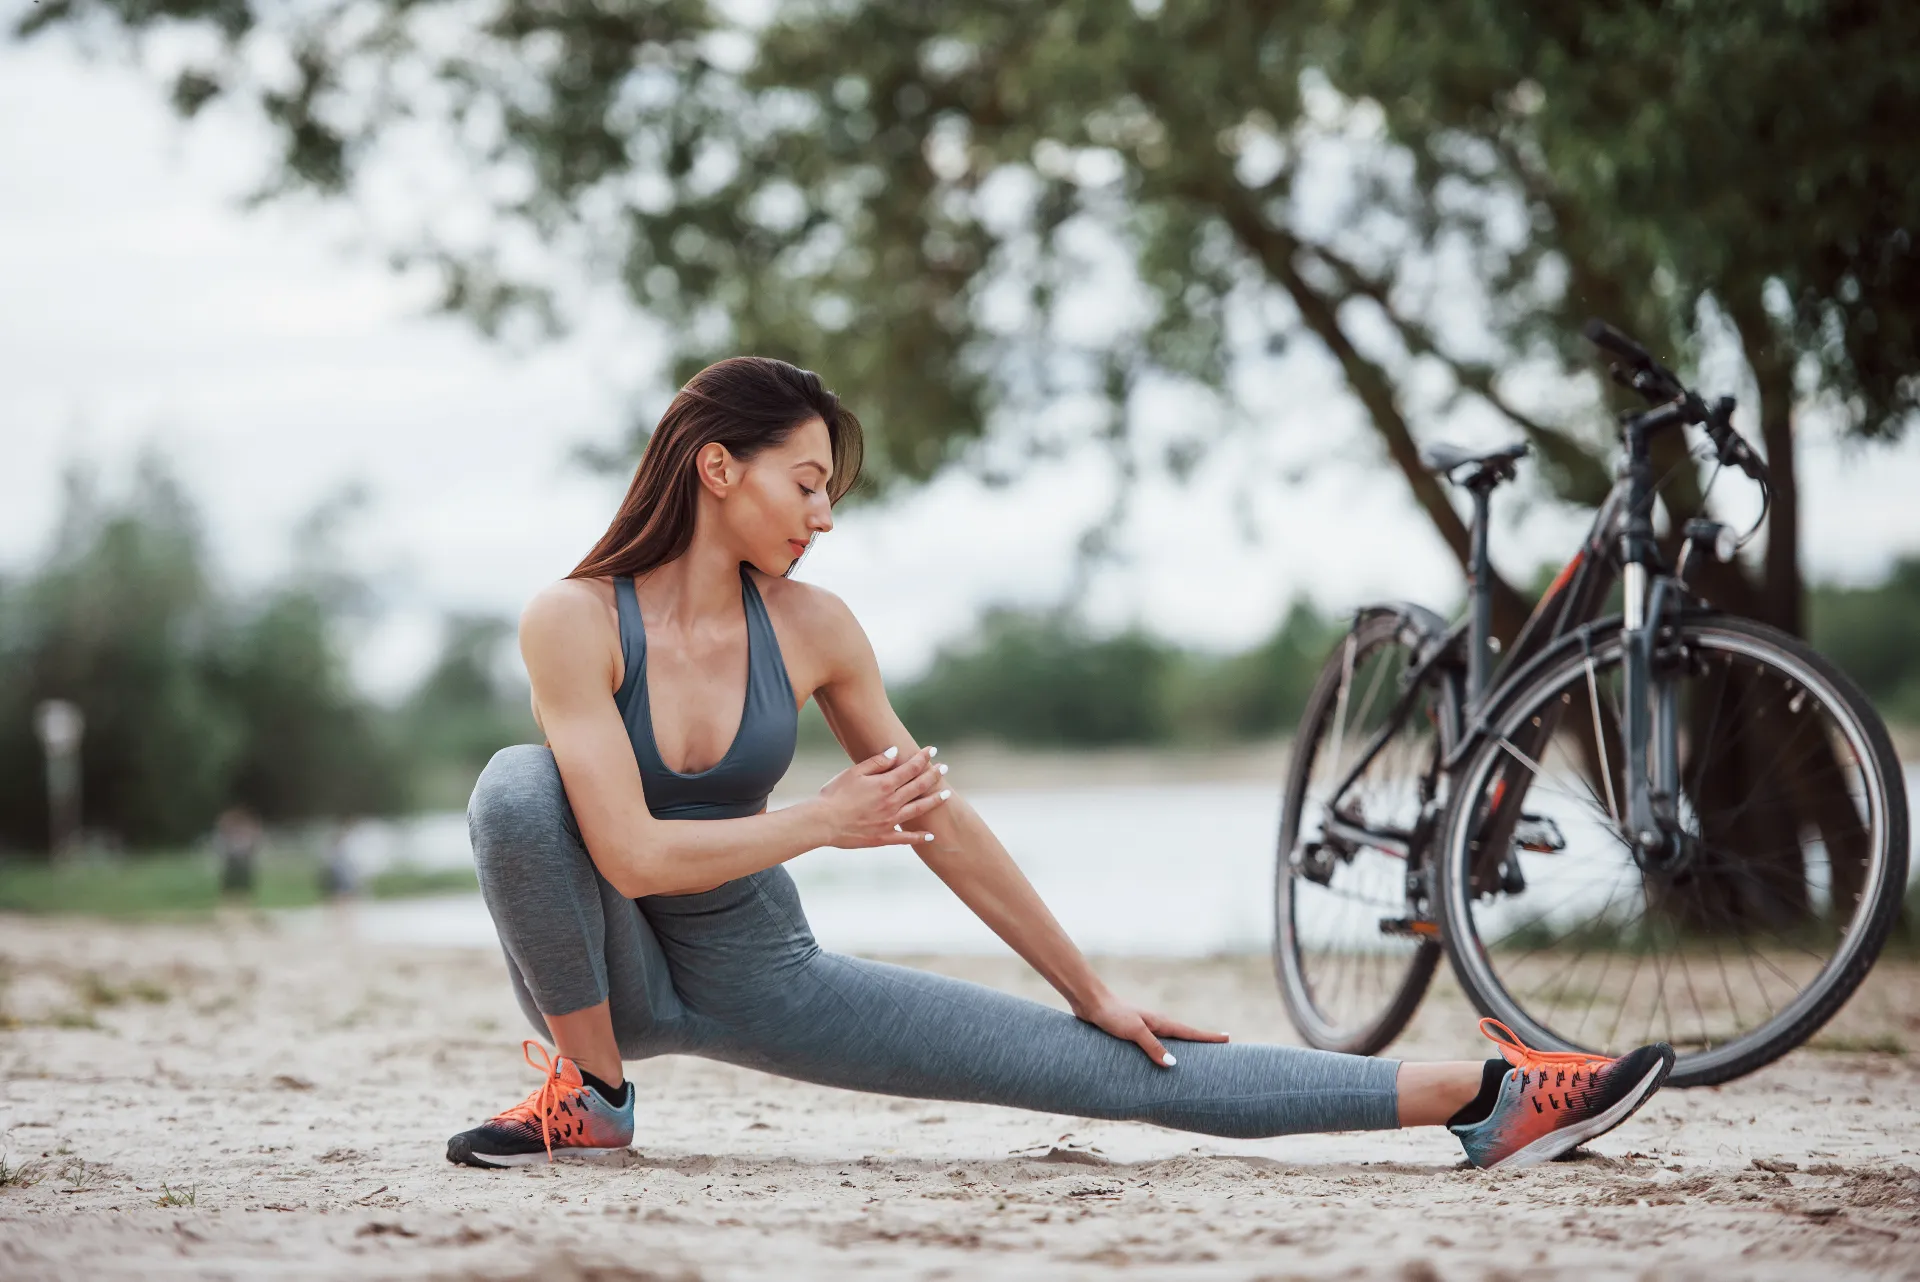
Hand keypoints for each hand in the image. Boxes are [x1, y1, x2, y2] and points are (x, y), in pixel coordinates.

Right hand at [814, 745, 951, 847]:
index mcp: (885, 785)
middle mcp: (892, 803)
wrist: (823, 822)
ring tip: (946, 795)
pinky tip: (930, 836)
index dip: (923, 758)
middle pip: (918, 787)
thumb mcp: (854, 772)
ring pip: (918, 810)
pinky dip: (919, 837)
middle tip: (945, 768)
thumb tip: (896, 752)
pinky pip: (905, 838)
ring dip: (934, 801)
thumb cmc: (835, 794)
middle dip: (933, 775)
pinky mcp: (883, 837)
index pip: (911, 768)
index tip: (933, 750)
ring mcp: (889, 821)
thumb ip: (877, 762)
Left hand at [1072, 989, 1228, 1067]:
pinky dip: (1163, 1052)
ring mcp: (1144, 1029)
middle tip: (1219, 1050)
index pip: (1190, 1032)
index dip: (1209, 1037)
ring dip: (1182, 1049)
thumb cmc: (1112, 1014)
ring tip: (1195, 1060)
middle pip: (1184, 1037)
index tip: (1228, 1038)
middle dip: (1201, 1043)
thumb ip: (1152, 1047)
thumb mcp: (1134, 1032)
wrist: (1090, 1002)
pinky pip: (1154, 1045)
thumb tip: (1173, 1064)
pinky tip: (1159, 1061)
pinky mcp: (1132, 1034)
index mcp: (1161, 1023)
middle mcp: (1156, 1025)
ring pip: (1169, 1041)